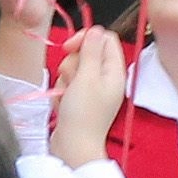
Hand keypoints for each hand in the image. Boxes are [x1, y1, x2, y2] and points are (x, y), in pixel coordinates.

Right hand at [46, 21, 125, 168]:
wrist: (73, 147)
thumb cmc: (82, 114)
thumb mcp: (86, 77)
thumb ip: (91, 51)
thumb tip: (95, 30)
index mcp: (115, 71)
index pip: (105, 39)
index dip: (86, 38)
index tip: (69, 47)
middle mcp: (107, 78)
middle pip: (87, 52)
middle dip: (72, 62)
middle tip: (71, 77)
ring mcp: (93, 89)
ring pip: (74, 67)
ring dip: (65, 78)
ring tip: (67, 94)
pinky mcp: (80, 99)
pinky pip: (68, 83)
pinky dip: (62, 91)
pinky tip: (64, 103)